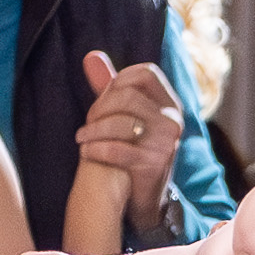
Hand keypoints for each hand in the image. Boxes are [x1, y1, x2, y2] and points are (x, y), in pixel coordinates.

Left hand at [77, 46, 186, 226]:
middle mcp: (173, 120)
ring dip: (93, 130)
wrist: (144, 198)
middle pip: (129, 96)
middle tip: (86, 123)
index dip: (119, 79)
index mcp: (170, 104)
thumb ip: (109, 87)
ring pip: (121, 122)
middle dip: (100, 108)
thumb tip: (90, 56)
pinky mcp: (154, 165)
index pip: (146, 73)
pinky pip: (118, 150)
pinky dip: (96, 150)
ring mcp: (166, 143)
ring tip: (81, 138)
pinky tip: (85, 153)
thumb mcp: (124, 117)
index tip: (102, 96)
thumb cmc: (132, 151)